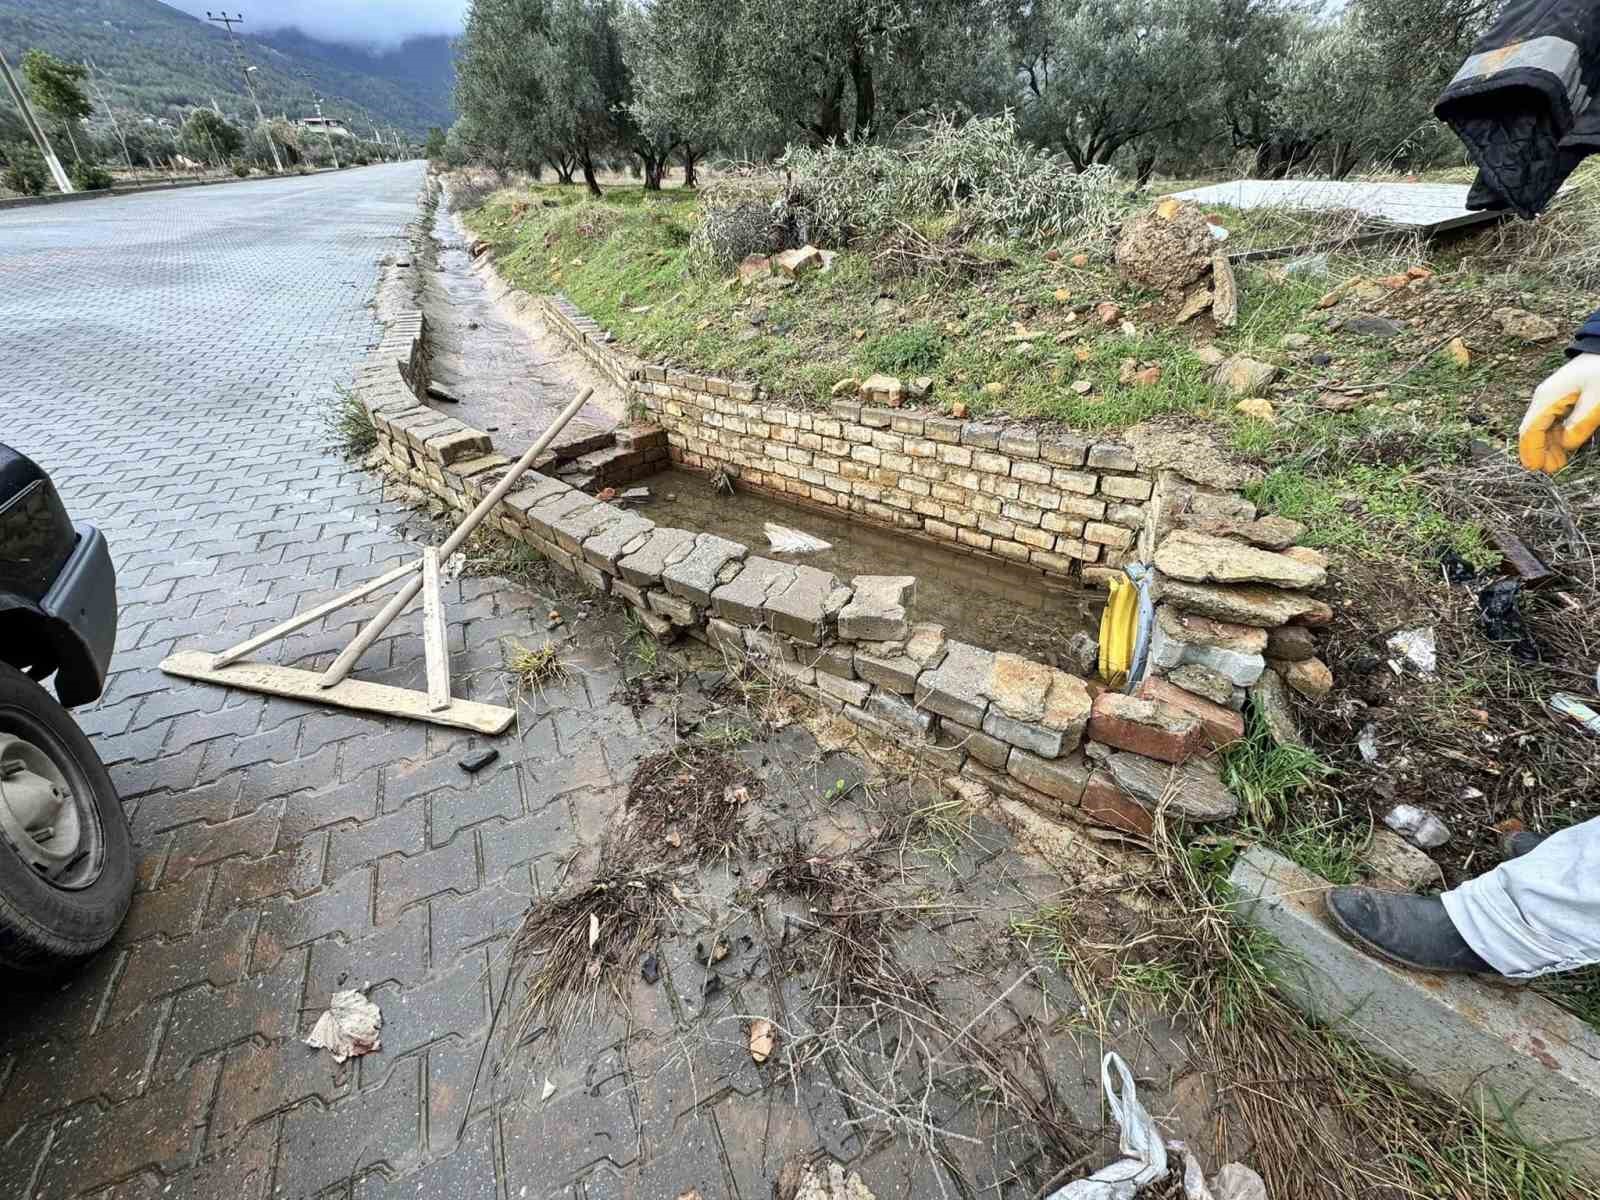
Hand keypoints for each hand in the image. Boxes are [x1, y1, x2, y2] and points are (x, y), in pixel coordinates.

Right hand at [1520, 354, 1599, 472]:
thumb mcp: (1597, 400)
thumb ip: (1579, 424)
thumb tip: (1565, 444)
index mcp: (1547, 399)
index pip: (1531, 430)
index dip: (1531, 451)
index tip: (1536, 468)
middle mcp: (1543, 398)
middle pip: (1533, 430)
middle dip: (1539, 451)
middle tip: (1552, 469)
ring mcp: (1550, 397)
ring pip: (1542, 426)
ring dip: (1547, 444)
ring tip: (1559, 461)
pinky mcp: (1560, 396)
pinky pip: (1551, 420)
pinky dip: (1554, 434)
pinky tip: (1563, 444)